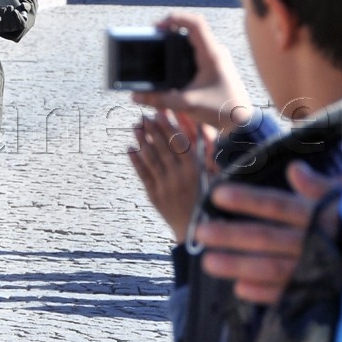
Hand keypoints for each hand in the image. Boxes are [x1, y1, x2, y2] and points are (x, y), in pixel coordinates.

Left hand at [0, 5, 26, 35]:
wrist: (5, 13)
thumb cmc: (16, 11)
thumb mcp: (23, 8)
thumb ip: (26, 6)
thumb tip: (23, 5)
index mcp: (21, 26)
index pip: (21, 24)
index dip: (18, 17)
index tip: (15, 10)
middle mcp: (14, 30)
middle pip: (13, 26)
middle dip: (10, 15)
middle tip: (9, 7)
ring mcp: (5, 30)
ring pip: (5, 27)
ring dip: (4, 16)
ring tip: (4, 8)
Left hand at [128, 110, 212, 238]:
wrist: (195, 229)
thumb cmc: (207, 200)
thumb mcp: (212, 177)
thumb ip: (205, 154)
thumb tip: (201, 129)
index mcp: (195, 170)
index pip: (179, 142)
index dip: (168, 126)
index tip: (160, 113)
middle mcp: (179, 176)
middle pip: (163, 147)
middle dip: (152, 129)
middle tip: (144, 116)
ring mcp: (165, 185)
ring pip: (151, 158)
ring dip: (142, 141)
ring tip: (135, 127)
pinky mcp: (154, 195)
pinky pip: (143, 174)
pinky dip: (135, 161)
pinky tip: (129, 149)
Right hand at [132, 11, 255, 133]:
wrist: (243, 122)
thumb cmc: (221, 110)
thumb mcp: (188, 104)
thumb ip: (160, 100)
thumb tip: (136, 96)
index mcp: (211, 54)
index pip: (195, 23)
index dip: (176, 18)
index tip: (158, 26)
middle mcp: (216, 52)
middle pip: (192, 28)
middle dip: (171, 28)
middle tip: (154, 36)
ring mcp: (217, 58)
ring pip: (194, 39)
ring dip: (177, 39)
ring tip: (159, 46)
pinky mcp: (215, 66)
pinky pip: (197, 50)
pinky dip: (182, 50)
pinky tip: (172, 61)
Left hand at [194, 162, 341, 304]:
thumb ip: (325, 187)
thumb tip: (295, 171)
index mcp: (325, 215)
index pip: (278, 206)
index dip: (247, 200)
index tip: (218, 194)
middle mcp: (319, 244)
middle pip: (267, 239)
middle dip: (232, 236)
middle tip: (199, 233)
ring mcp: (322, 272)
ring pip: (273, 269)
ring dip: (239, 266)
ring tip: (210, 263)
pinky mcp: (328, 293)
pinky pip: (292, 295)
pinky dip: (266, 294)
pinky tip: (241, 291)